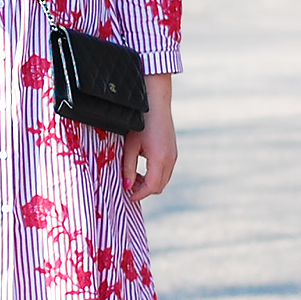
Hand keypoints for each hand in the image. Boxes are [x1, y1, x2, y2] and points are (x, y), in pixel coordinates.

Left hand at [121, 73, 175, 202]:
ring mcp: (173, 155)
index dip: (139, 194)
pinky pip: (165, 170)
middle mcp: (170, 159)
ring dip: (149, 182)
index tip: (127, 196)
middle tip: (128, 186)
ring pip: (163, 179)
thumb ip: (128, 168)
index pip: (151, 187)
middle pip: (159, 186)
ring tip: (133, 176)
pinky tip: (142, 167)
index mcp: (160, 159)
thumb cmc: (141, 122)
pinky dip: (155, 174)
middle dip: (144, 190)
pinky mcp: (173, 151)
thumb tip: (127, 186)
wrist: (156, 103)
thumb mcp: (130, 146)